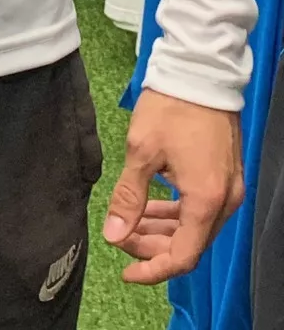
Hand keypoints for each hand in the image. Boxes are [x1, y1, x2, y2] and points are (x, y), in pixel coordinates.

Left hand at [103, 88, 244, 284]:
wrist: (199, 71)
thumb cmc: (171, 108)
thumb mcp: (141, 151)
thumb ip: (129, 197)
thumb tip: (113, 235)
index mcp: (206, 200)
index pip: (183, 256)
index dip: (152, 269)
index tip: (125, 270)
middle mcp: (225, 201)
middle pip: (190, 244)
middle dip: (152, 247)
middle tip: (120, 238)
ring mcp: (228, 188)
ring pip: (195, 226)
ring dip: (163, 229)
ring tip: (129, 223)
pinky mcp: (224, 175)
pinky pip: (201, 207)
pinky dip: (176, 212)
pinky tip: (151, 206)